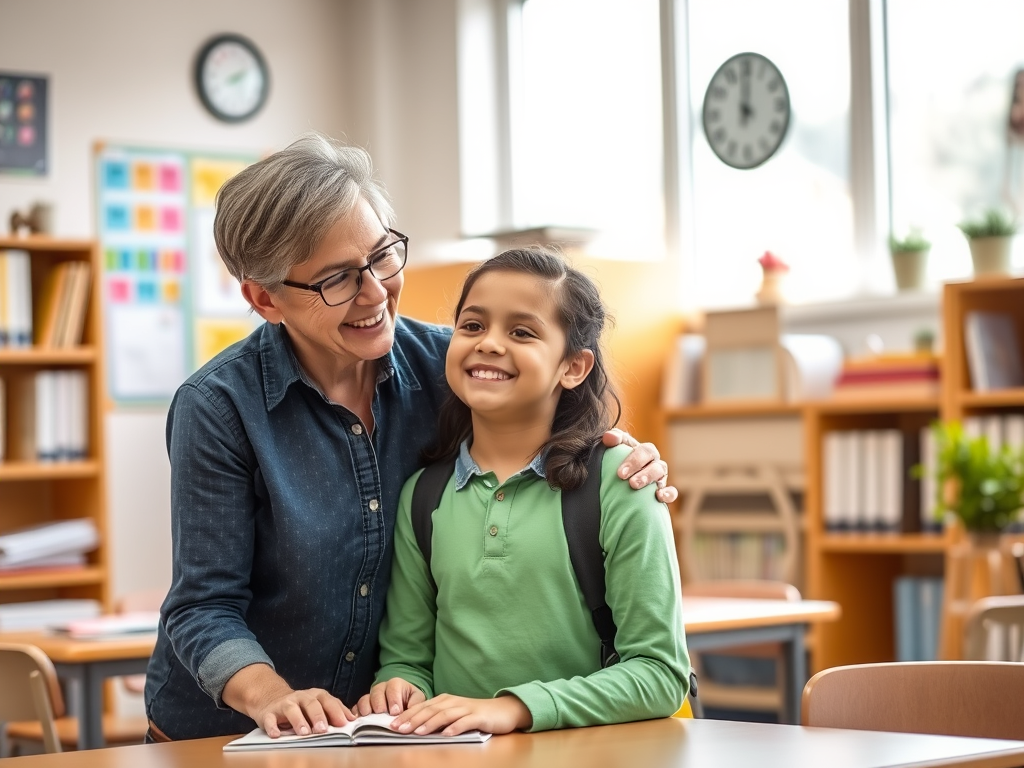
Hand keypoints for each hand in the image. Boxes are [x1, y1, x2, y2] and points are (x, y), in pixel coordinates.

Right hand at [251, 687, 353, 737]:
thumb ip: (334, 711)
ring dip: (298, 721)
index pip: (328, 701)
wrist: (272, 699)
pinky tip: (276, 734)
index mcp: (315, 696)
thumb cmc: (300, 707)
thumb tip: (352, 720)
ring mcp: (284, 704)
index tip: (343, 723)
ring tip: (304, 733)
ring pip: (292, 709)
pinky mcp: (269, 713)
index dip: (336, 711)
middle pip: (311, 704)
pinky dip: (272, 726)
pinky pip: (270, 719)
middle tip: (323, 730)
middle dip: (318, 716)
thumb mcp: (318, 705)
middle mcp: (300, 697)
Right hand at [355, 677, 425, 715]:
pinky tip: (358, 721)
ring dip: (366, 709)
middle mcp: (381, 688)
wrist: (403, 702)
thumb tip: (411, 711)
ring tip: (370, 718)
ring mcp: (370, 697)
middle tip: (382, 714)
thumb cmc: (410, 700)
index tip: (395, 712)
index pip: (392, 688)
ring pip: (364, 699)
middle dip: (379, 704)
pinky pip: (356, 708)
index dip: (393, 700)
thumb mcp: (417, 699)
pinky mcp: (363, 706)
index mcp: (395, 684)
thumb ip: (416, 703)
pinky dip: (356, 714)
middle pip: (376, 693)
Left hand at [390, 693, 531, 736]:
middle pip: (430, 710)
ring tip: (418, 732)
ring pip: (444, 715)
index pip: (422, 707)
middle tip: (399, 729)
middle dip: (413, 719)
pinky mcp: (478, 717)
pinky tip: (446, 734)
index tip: (392, 725)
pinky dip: (454, 728)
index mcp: (445, 700)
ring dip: (430, 723)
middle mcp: (453, 702)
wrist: (503, 711)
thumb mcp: (453, 714)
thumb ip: (437, 718)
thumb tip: (415, 728)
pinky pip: (465, 722)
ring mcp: (466, 708)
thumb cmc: (475, 715)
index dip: (407, 715)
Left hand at [602, 429, 677, 503]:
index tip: (620, 474)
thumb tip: (609, 437)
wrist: (620, 480)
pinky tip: (660, 497)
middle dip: (643, 474)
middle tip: (631, 483)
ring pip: (661, 475)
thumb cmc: (617, 460)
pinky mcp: (664, 492)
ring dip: (650, 480)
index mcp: (645, 451)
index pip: (644, 451)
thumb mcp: (614, 447)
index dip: (634, 461)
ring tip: (637, 487)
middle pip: (655, 464)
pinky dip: (669, 494)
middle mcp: (655, 462)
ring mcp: (660, 477)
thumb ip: (612, 438)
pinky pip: (671, 492)